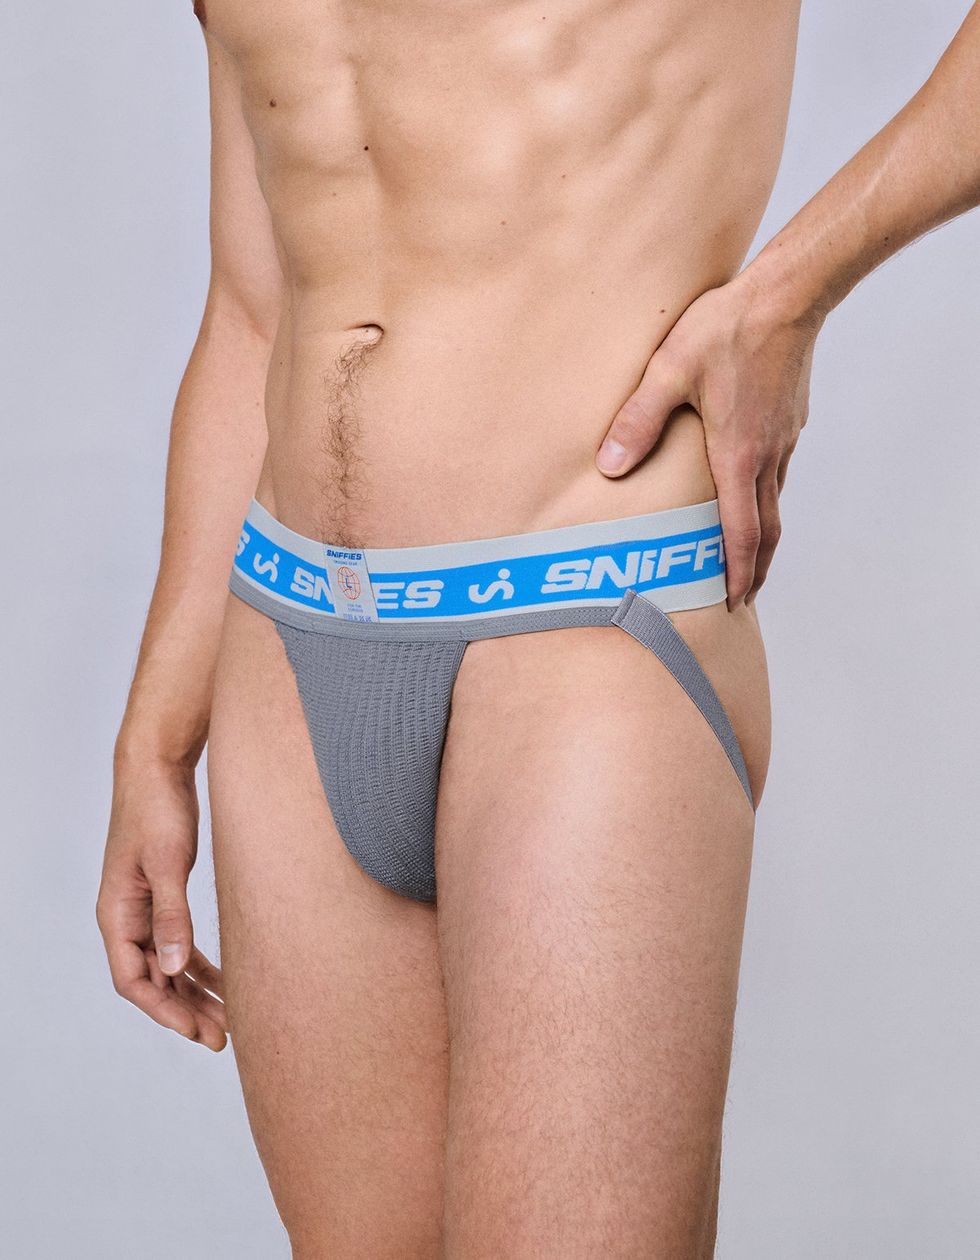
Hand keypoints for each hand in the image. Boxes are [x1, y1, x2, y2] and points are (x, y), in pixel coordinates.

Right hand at [97, 753, 226, 1050]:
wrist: (158, 765)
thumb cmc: (158, 807)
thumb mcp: (166, 862)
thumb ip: (171, 915)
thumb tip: (173, 968)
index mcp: (117, 914)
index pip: (134, 981)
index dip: (165, 1011)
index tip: (198, 1032)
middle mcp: (127, 916)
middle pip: (154, 980)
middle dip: (186, 1011)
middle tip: (223, 1037)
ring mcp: (145, 906)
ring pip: (169, 964)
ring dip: (196, 992)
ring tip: (230, 1018)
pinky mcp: (164, 892)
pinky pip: (179, 942)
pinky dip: (200, 964)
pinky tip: (226, 979)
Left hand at [595, 270, 821, 606]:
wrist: (789, 292)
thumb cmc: (728, 328)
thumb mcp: (668, 371)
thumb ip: (638, 420)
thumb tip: (610, 464)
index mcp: (738, 454)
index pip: (742, 532)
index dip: (739, 573)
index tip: (736, 602)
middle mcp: (767, 454)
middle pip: (767, 530)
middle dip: (756, 569)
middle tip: (744, 597)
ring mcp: (783, 438)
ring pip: (775, 502)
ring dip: (762, 537)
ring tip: (747, 558)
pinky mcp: (788, 420)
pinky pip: (777, 473)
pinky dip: (766, 500)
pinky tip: (750, 493)